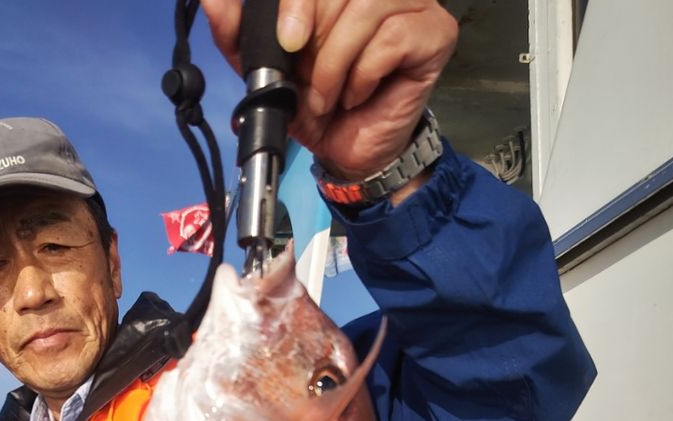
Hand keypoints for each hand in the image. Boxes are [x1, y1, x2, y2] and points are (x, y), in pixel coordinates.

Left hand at [201, 0, 456, 179]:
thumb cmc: (314, 104)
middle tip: (308, 79)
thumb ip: (238, 33)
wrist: (346, 153)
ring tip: (328, 95)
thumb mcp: (266, 69)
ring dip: (335, 62)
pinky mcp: (434, 33)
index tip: (288, 40)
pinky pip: (391, 39)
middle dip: (315, 37)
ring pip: (367, 7)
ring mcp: (415, 3)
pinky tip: (357, 95)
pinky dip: (362, 75)